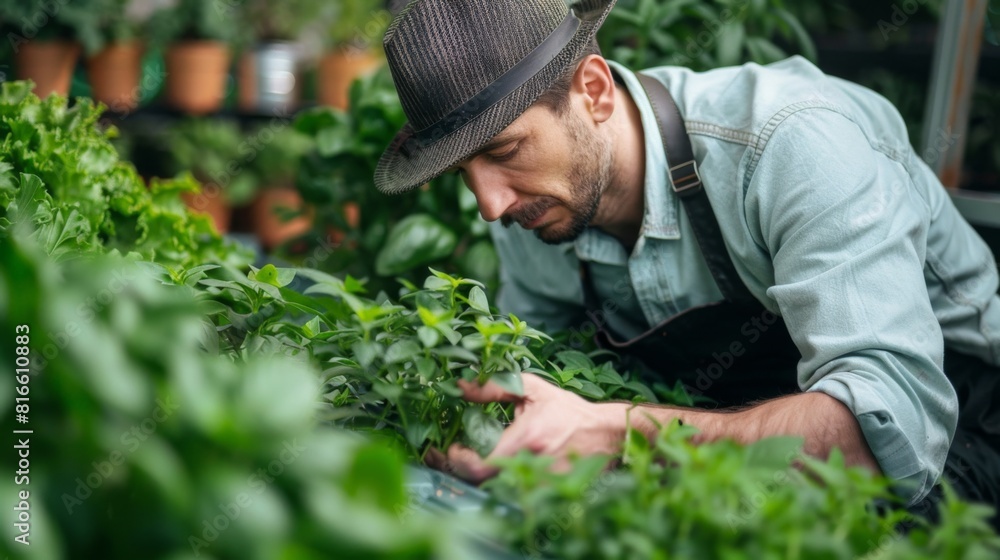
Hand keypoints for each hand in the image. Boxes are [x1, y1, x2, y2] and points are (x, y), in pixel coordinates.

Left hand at [425, 373, 625, 483]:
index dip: (459, 461)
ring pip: (496, 488)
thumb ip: (496, 387)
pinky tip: (493, 466)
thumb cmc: (568, 411)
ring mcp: (540, 482)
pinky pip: (513, 490)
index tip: (453, 447)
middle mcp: (532, 465)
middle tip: (453, 453)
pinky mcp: (546, 491)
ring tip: (469, 457)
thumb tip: (462, 386)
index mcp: (527, 439)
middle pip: (483, 481)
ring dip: (479, 474)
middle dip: (462, 468)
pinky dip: (499, 480)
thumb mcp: (533, 390)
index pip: (481, 466)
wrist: (605, 433)